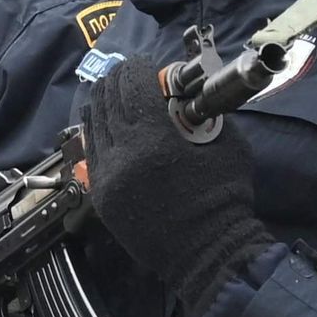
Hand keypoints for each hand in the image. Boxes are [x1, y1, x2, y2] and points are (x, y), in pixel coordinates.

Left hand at [80, 58, 270, 313]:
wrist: (208, 254)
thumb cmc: (223, 200)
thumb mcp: (227, 147)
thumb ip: (206, 116)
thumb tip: (189, 95)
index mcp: (153, 139)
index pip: (133, 87)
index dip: (137, 68)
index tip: (144, 62)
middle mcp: (121, 154)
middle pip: (107, 101)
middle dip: (116, 80)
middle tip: (127, 72)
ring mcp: (105, 176)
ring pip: (92, 125)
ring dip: (102, 103)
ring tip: (113, 92)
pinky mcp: (100, 195)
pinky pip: (89, 152)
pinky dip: (95, 131)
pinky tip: (103, 123)